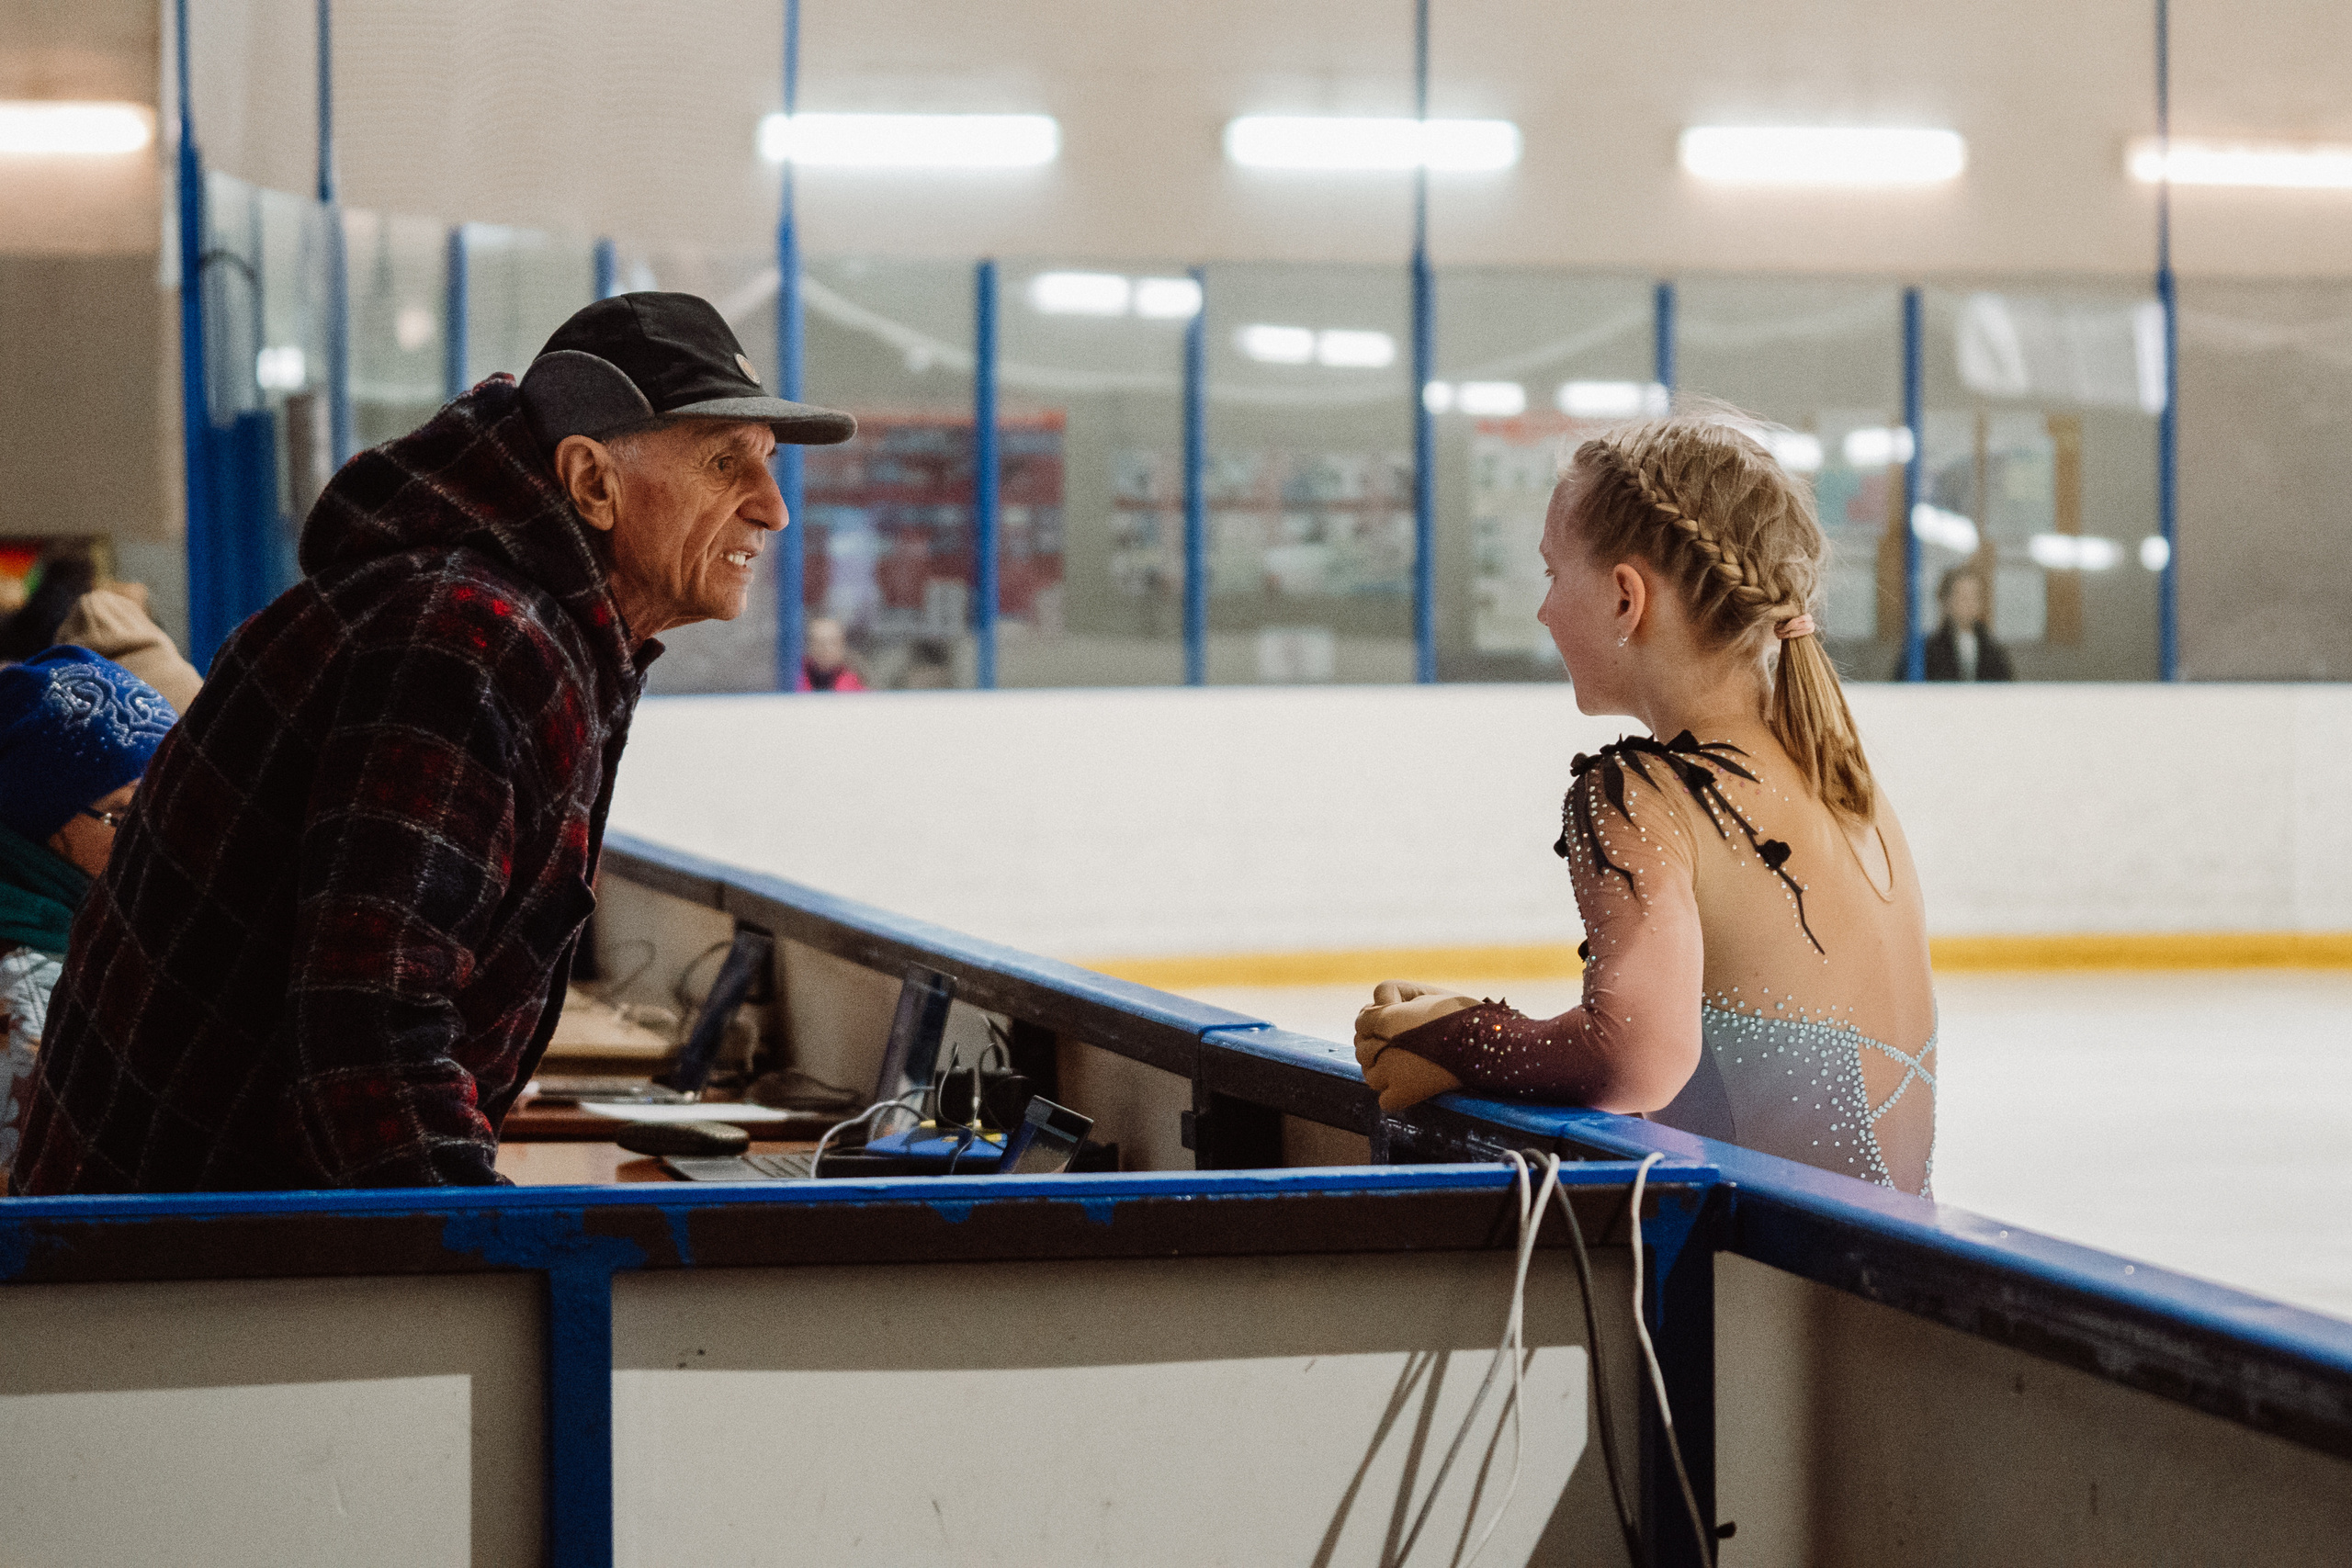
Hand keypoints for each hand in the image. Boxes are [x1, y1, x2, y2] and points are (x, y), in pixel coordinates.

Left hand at [1355, 980, 1476, 1112]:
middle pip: (1361, 1048)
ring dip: (1381, 1069)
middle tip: (1401, 1043)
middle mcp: (1383, 1044)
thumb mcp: (1426, 995)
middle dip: (1375, 1044)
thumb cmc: (1462, 1014)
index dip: (1375, 1019)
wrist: (1485, 1041)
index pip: (1361, 1019)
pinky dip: (1393, 1094)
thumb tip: (1375, 1011)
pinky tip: (1406, 1084)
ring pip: (1370, 1074)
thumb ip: (1396, 999)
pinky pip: (1386, 1100)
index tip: (1394, 1022)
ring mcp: (1392, 1072)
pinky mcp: (1406, 1094)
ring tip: (1403, 1063)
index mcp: (1387, 1017)